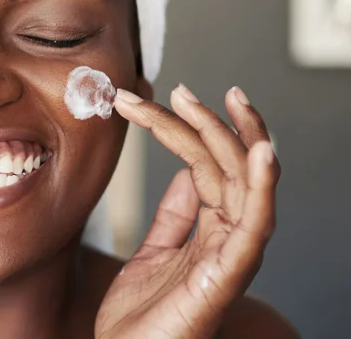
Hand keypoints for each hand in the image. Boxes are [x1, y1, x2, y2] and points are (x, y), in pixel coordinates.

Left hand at [96, 85, 279, 338]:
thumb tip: (186, 172)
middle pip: (232, 168)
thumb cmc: (141, 319)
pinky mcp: (227, 276)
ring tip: (225, 100)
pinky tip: (261, 153)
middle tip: (181, 89)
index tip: (169, 95)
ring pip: (248, 185)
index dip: (194, 128)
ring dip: (237, 139)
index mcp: (214, 232)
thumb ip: (176, 215)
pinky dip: (262, 187)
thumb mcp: (155, 252)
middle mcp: (229, 240)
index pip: (212, 167)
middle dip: (213, 123)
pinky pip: (254, 226)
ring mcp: (232, 257)